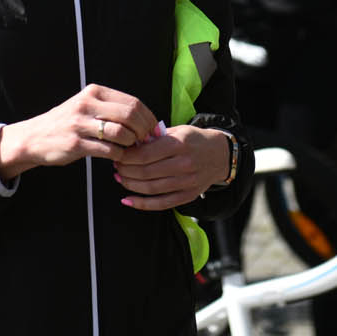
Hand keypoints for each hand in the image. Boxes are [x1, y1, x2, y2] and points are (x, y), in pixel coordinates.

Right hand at [0, 84, 157, 181]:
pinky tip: (118, 157)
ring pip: (121, 133)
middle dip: (144, 131)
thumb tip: (145, 120)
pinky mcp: (76, 144)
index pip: (132, 102)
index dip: (149, 118)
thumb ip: (111, 109)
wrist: (34, 138)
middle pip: (130, 115)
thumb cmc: (66, 123)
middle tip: (147, 142)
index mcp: (93, 92)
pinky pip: (108, 150)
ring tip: (131, 149)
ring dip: (132, 144)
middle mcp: (87, 104)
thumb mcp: (86, 106)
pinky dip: (119, 155)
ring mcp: (80, 124)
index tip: (155, 130)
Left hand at [113, 125, 229, 210]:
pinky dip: (142, 204)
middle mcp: (184, 164)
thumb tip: (130, 145)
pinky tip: (128, 200)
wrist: (220, 154)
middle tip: (116, 167)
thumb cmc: (194, 140)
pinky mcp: (188, 196)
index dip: (127, 157)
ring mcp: (187, 182)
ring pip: (151, 188)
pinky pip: (161, 204)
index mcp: (179, 144)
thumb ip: (155, 138)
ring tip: (120, 179)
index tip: (119, 154)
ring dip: (130, 185)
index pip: (145, 154)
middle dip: (125, 170)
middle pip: (146, 172)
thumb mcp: (177, 131)